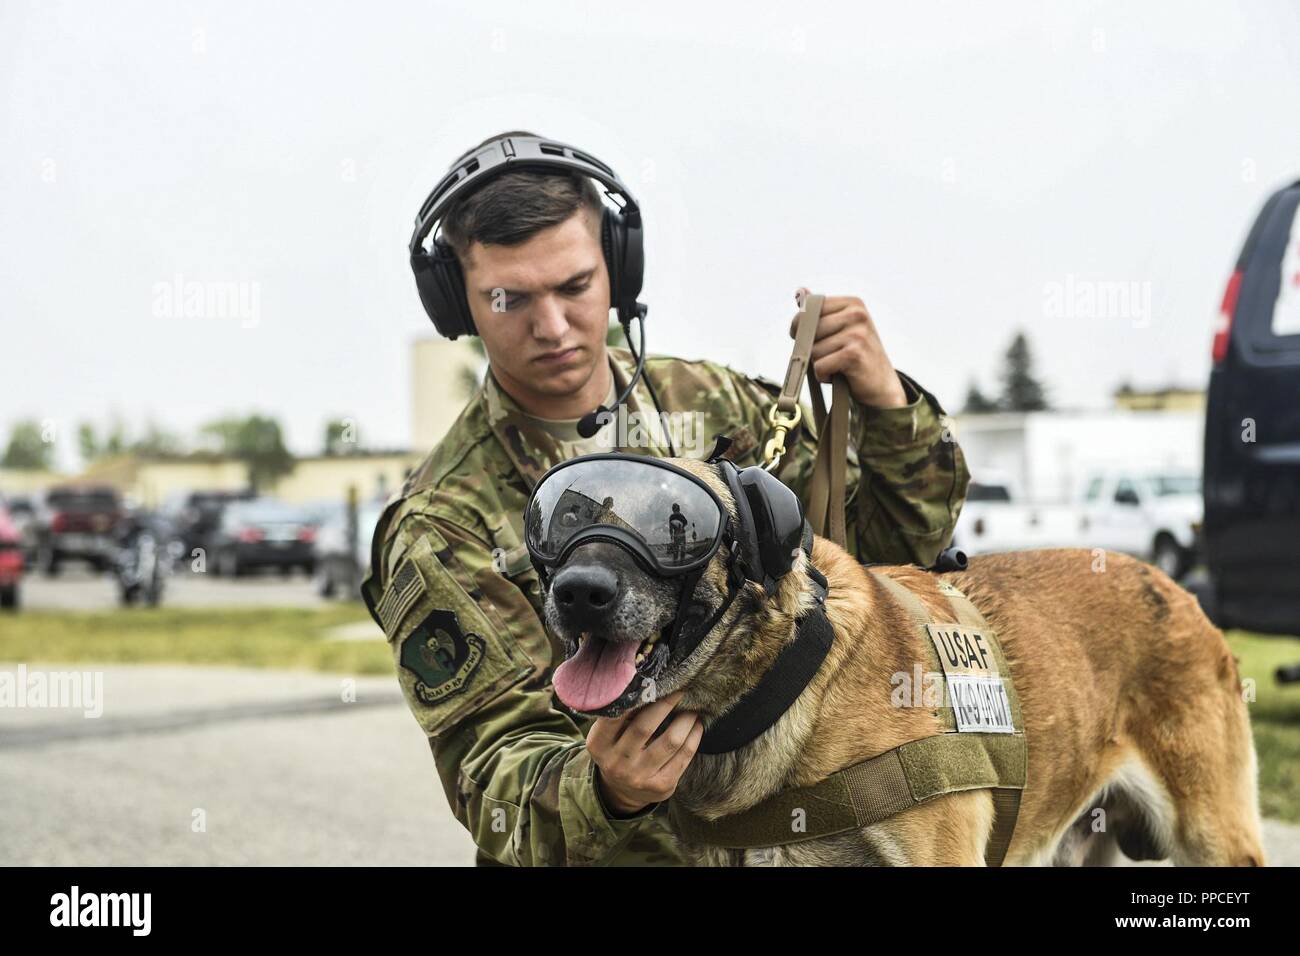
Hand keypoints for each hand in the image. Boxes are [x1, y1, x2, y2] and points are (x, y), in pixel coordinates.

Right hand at [587, 690, 702, 816]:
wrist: (622, 792)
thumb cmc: (617, 750)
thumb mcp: (605, 735)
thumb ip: (618, 714)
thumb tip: (646, 682)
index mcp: (598, 745)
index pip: (615, 716)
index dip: (635, 698)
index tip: (653, 681)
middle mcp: (616, 763)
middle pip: (644, 727)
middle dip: (666, 704)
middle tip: (680, 688)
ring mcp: (639, 777)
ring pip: (671, 741)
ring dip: (686, 720)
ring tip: (692, 707)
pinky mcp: (661, 786)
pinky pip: (684, 756)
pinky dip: (694, 736)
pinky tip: (696, 725)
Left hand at [789, 287, 907, 407]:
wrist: (882, 386)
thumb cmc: (856, 356)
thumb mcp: (840, 328)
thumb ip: (819, 312)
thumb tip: (800, 291)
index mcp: (853, 304)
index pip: (810, 309)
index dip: (801, 327)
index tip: (811, 339)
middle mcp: (857, 314)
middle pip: (809, 330)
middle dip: (812, 348)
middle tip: (831, 356)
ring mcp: (857, 334)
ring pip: (813, 350)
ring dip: (820, 364)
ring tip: (839, 365)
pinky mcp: (853, 354)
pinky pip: (819, 366)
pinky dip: (824, 376)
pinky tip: (839, 375)